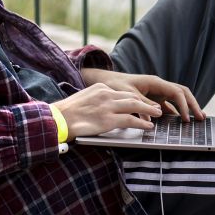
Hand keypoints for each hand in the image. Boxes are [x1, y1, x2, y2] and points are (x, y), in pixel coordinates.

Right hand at [57, 80, 173, 138]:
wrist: (57, 119)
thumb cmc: (67, 113)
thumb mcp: (84, 99)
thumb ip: (97, 100)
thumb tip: (104, 108)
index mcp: (100, 88)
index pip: (122, 92)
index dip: (135, 98)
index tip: (142, 102)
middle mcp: (106, 94)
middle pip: (132, 96)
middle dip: (146, 102)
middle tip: (157, 108)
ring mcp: (108, 107)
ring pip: (135, 106)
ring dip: (149, 111)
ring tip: (158, 115)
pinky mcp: (108, 120)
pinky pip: (130, 120)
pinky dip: (142, 123)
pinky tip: (149, 126)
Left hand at [78, 69, 205, 121]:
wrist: (106, 82)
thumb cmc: (116, 86)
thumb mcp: (128, 95)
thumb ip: (142, 104)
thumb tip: (158, 113)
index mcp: (155, 82)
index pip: (176, 92)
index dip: (184, 105)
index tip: (187, 118)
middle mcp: (159, 86)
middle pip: (182, 94)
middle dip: (193, 105)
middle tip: (202, 118)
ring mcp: (158, 93)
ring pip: (178, 100)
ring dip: (187, 109)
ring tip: (197, 119)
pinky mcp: (154, 99)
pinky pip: (169, 106)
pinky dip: (176, 113)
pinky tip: (180, 122)